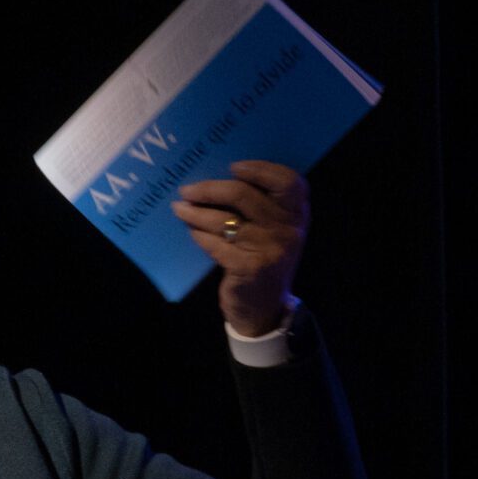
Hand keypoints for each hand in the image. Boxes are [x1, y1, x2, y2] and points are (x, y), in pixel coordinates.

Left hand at [171, 161, 308, 335]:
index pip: (287, 181)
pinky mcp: (249, 268)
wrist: (265, 310)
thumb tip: (220, 179)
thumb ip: (262, 207)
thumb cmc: (264, 261)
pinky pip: (216, 244)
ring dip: (196, 212)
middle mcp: (287, 230)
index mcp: (297, 214)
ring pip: (224, 220)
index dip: (260, 169)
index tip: (233, 167)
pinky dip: (200, 236)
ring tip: (180, 208)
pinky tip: (191, 231)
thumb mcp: (275, 232)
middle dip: (210, 189)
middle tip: (187, 189)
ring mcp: (269, 250)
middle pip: (244, 195)